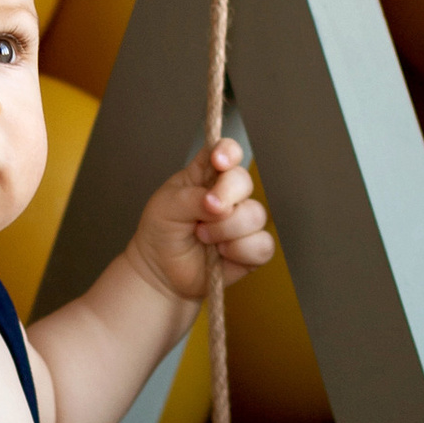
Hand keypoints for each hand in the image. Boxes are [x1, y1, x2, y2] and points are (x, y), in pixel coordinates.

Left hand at [129, 137, 273, 307]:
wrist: (161, 270)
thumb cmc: (162, 231)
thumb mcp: (167, 207)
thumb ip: (193, 198)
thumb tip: (220, 204)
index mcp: (207, 175)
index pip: (227, 152)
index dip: (228, 152)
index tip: (218, 162)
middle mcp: (229, 194)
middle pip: (244, 181)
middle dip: (227, 195)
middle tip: (207, 209)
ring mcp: (242, 221)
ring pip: (256, 215)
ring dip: (226, 229)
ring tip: (202, 236)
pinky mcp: (251, 249)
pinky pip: (263, 245)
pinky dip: (241, 250)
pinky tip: (222, 254)